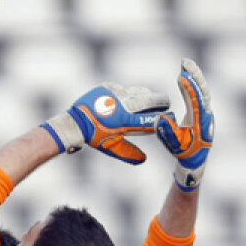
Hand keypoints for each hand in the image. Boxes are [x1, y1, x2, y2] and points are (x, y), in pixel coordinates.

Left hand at [42, 83, 169, 163]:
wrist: (75, 122)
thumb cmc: (95, 137)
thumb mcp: (112, 147)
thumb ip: (128, 152)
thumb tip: (143, 159)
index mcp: (124, 121)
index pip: (148, 119)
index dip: (161, 119)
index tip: (170, 117)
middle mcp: (121, 105)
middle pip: (147, 100)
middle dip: (160, 101)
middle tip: (166, 102)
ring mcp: (114, 93)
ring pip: (136, 91)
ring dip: (146, 95)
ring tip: (151, 98)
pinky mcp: (107, 87)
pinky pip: (123, 88)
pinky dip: (129, 92)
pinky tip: (132, 96)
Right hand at [155, 58, 213, 190]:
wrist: (195, 159)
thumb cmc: (184, 153)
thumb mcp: (174, 145)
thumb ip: (168, 132)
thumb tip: (163, 117)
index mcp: (200, 122)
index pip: (196, 101)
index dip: (189, 88)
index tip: (181, 76)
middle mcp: (206, 114)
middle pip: (203, 90)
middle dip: (194, 75)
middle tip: (185, 62)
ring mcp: (205, 111)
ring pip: (202, 90)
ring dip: (194, 76)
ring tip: (185, 63)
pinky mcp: (202, 110)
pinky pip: (199, 93)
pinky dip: (193, 83)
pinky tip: (185, 75)